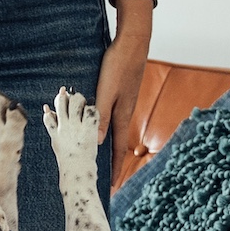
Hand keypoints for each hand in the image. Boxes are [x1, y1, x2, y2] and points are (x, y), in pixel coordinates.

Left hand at [93, 17, 153, 185]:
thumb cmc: (119, 66)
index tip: (113, 187)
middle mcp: (124, 113)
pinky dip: (107, 129)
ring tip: (103, 160)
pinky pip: (112, 119)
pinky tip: (101, 128)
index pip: (118, 150)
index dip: (115, 169)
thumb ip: (100, 116)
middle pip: (117, 144)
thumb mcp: (106, 92)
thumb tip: (96, 142)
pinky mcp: (121, 95)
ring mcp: (124, 104)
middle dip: (113, 163)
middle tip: (108, 180)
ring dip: (109, 147)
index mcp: (121, 116)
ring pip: (114, 131)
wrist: (133, 43)